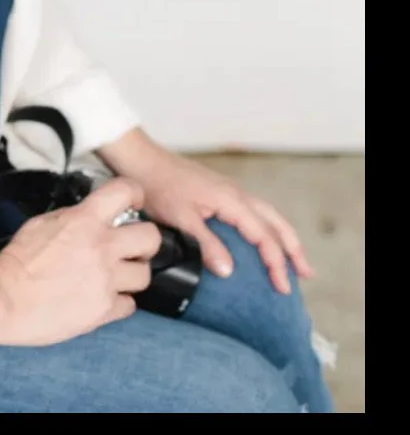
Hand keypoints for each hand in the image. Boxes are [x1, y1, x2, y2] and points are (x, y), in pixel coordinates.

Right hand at [0, 176, 162, 346]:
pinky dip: (119, 302)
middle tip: (131, 246)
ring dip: (132, 274)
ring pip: (145, 275)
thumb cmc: (18, 259)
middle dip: (144, 241)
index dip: (134, 194)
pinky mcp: (105, 311)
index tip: (132, 203)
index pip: (125, 191)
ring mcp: (107, 281)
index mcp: (86, 220)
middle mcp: (103, 248)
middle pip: (151, 238)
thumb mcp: (42, 222)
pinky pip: (129, 305)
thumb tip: (89, 218)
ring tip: (116, 276)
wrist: (4, 299)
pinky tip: (103, 298)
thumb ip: (73, 218)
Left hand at [98, 130, 314, 295]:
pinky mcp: (220, 191)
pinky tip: (261, 238)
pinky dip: (267, 227)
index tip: (283, 287)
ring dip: (283, 236)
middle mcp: (236, 193)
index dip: (277, 263)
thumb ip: (206, 244)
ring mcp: (229, 190)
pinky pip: (254, 211)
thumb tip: (230, 271)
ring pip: (267, 214)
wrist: (141, 160)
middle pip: (275, 222)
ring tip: (293, 259)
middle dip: (293, 248)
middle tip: (305, 274)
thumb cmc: (158, 186)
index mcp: (231, 200)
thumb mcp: (181, 218)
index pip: (264, 236)